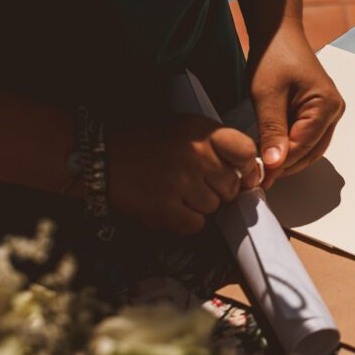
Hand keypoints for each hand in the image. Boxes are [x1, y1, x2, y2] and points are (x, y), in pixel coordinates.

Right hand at [109, 115, 259, 233]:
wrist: (103, 158)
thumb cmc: (148, 146)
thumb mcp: (186, 130)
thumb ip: (219, 145)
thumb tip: (252, 170)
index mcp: (203, 132)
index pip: (246, 152)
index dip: (247, 168)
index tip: (241, 174)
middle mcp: (195, 154)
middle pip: (231, 186)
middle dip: (217, 190)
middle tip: (193, 183)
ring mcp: (181, 181)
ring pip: (213, 207)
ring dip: (198, 206)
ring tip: (176, 192)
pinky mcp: (166, 206)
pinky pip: (195, 224)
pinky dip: (184, 221)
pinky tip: (169, 206)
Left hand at [250, 26, 344, 188]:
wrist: (277, 33)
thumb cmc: (274, 56)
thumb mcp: (267, 94)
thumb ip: (272, 130)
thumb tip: (274, 163)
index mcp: (327, 105)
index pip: (304, 146)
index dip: (281, 164)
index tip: (258, 175)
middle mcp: (334, 111)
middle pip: (311, 152)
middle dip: (285, 164)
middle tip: (258, 174)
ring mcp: (329, 113)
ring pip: (309, 149)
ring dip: (287, 158)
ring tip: (261, 163)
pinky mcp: (319, 114)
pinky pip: (306, 138)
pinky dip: (289, 147)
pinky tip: (270, 148)